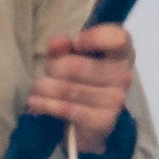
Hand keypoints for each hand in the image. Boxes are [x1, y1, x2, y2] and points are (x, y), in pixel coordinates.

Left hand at [26, 23, 137, 145]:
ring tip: (38, 87)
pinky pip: (67, 109)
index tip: (75, 42)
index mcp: (122, 52)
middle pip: (76, 66)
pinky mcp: (103, 120)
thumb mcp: (71, 55)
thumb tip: (56, 43)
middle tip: (48, 71)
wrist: (93, 116)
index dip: (93, 38)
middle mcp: (123, 75)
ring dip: (44, 87)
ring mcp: (115, 100)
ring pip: (67, 89)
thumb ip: (62, 46)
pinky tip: (35, 102)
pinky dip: (46, 104)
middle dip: (53, 68)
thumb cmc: (84, 75)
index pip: (118, 38)